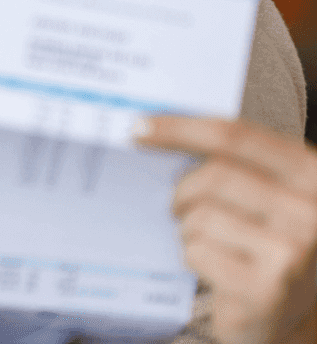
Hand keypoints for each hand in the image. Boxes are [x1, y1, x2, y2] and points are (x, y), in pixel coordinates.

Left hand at [137, 116, 316, 343]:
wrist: (291, 311)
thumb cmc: (269, 242)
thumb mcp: (270, 194)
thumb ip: (235, 163)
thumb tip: (156, 132)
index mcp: (311, 172)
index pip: (235, 136)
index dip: (181, 127)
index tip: (138, 126)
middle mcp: (311, 209)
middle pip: (213, 176)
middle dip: (182, 191)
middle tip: (176, 206)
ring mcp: (292, 251)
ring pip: (200, 216)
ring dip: (188, 229)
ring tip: (205, 242)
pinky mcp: (266, 287)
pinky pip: (198, 252)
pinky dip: (192, 257)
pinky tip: (213, 268)